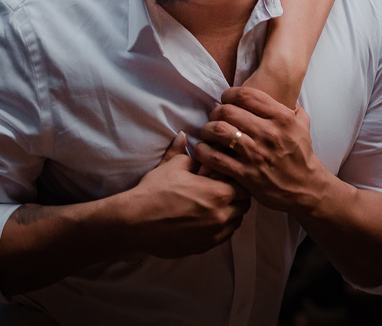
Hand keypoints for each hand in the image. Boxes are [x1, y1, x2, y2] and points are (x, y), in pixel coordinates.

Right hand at [123, 131, 250, 257]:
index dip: (238, 180)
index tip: (228, 176)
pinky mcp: (204, 247)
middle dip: (237, 196)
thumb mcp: (171, 166)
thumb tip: (184, 135)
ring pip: (235, 223)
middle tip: (223, 189)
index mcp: (218, 193)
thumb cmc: (155, 192)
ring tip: (215, 204)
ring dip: (230, 213)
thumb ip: (183, 151)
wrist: (136, 222)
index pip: (244, 186)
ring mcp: (214, 234)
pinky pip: (223, 237)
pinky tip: (206, 219)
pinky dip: (220, 227)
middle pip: (244, 206)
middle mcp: (221, 216)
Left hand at [194, 86, 331, 214]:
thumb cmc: (301, 154)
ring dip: (207, 129)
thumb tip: (281, 91)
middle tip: (214, 116)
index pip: (246, 95)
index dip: (229, 94)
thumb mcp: (302, 124)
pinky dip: (204, 151)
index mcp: (281, 118)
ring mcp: (256, 154)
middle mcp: (268, 133)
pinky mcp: (246, 174)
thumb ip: (290, 106)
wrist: (306, 188)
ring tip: (207, 132)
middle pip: (228, 111)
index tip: (225, 99)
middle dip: (216, 111)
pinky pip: (216, 158)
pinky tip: (203, 149)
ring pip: (220, 131)